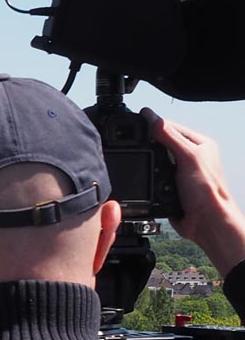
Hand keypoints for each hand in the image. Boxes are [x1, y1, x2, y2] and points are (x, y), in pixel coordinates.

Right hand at [145, 109, 244, 274]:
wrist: (205, 222)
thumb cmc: (207, 191)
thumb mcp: (188, 157)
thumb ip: (169, 137)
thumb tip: (151, 118)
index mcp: (199, 144)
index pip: (170, 126)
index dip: (153, 125)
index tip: (136, 122)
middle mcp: (190, 156)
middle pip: (160, 143)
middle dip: (148, 145)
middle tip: (134, 145)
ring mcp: (179, 171)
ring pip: (154, 160)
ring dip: (146, 163)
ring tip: (140, 162)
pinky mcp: (169, 186)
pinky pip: (152, 177)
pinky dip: (146, 177)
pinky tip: (144, 179)